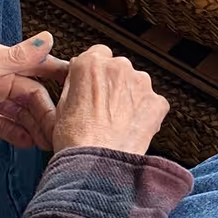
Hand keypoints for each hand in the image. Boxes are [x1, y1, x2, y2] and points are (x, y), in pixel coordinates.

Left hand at [0, 32, 65, 153]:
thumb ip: (16, 57)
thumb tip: (48, 38)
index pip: (34, 65)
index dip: (57, 75)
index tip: (78, 86)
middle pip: (28, 92)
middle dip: (46, 109)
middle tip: (61, 129)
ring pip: (16, 110)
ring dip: (33, 123)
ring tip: (48, 140)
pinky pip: (1, 123)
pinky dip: (15, 132)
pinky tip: (28, 142)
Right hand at [52, 45, 168, 156]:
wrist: (97, 164)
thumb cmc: (75, 140)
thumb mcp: (61, 105)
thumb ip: (74, 83)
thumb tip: (79, 75)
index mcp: (91, 63)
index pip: (97, 53)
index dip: (95, 71)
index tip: (93, 84)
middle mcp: (119, 66)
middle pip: (118, 68)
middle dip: (113, 84)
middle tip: (103, 110)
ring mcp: (141, 83)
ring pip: (136, 84)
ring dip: (129, 97)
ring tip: (117, 123)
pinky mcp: (157, 101)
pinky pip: (152, 103)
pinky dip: (145, 113)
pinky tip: (131, 129)